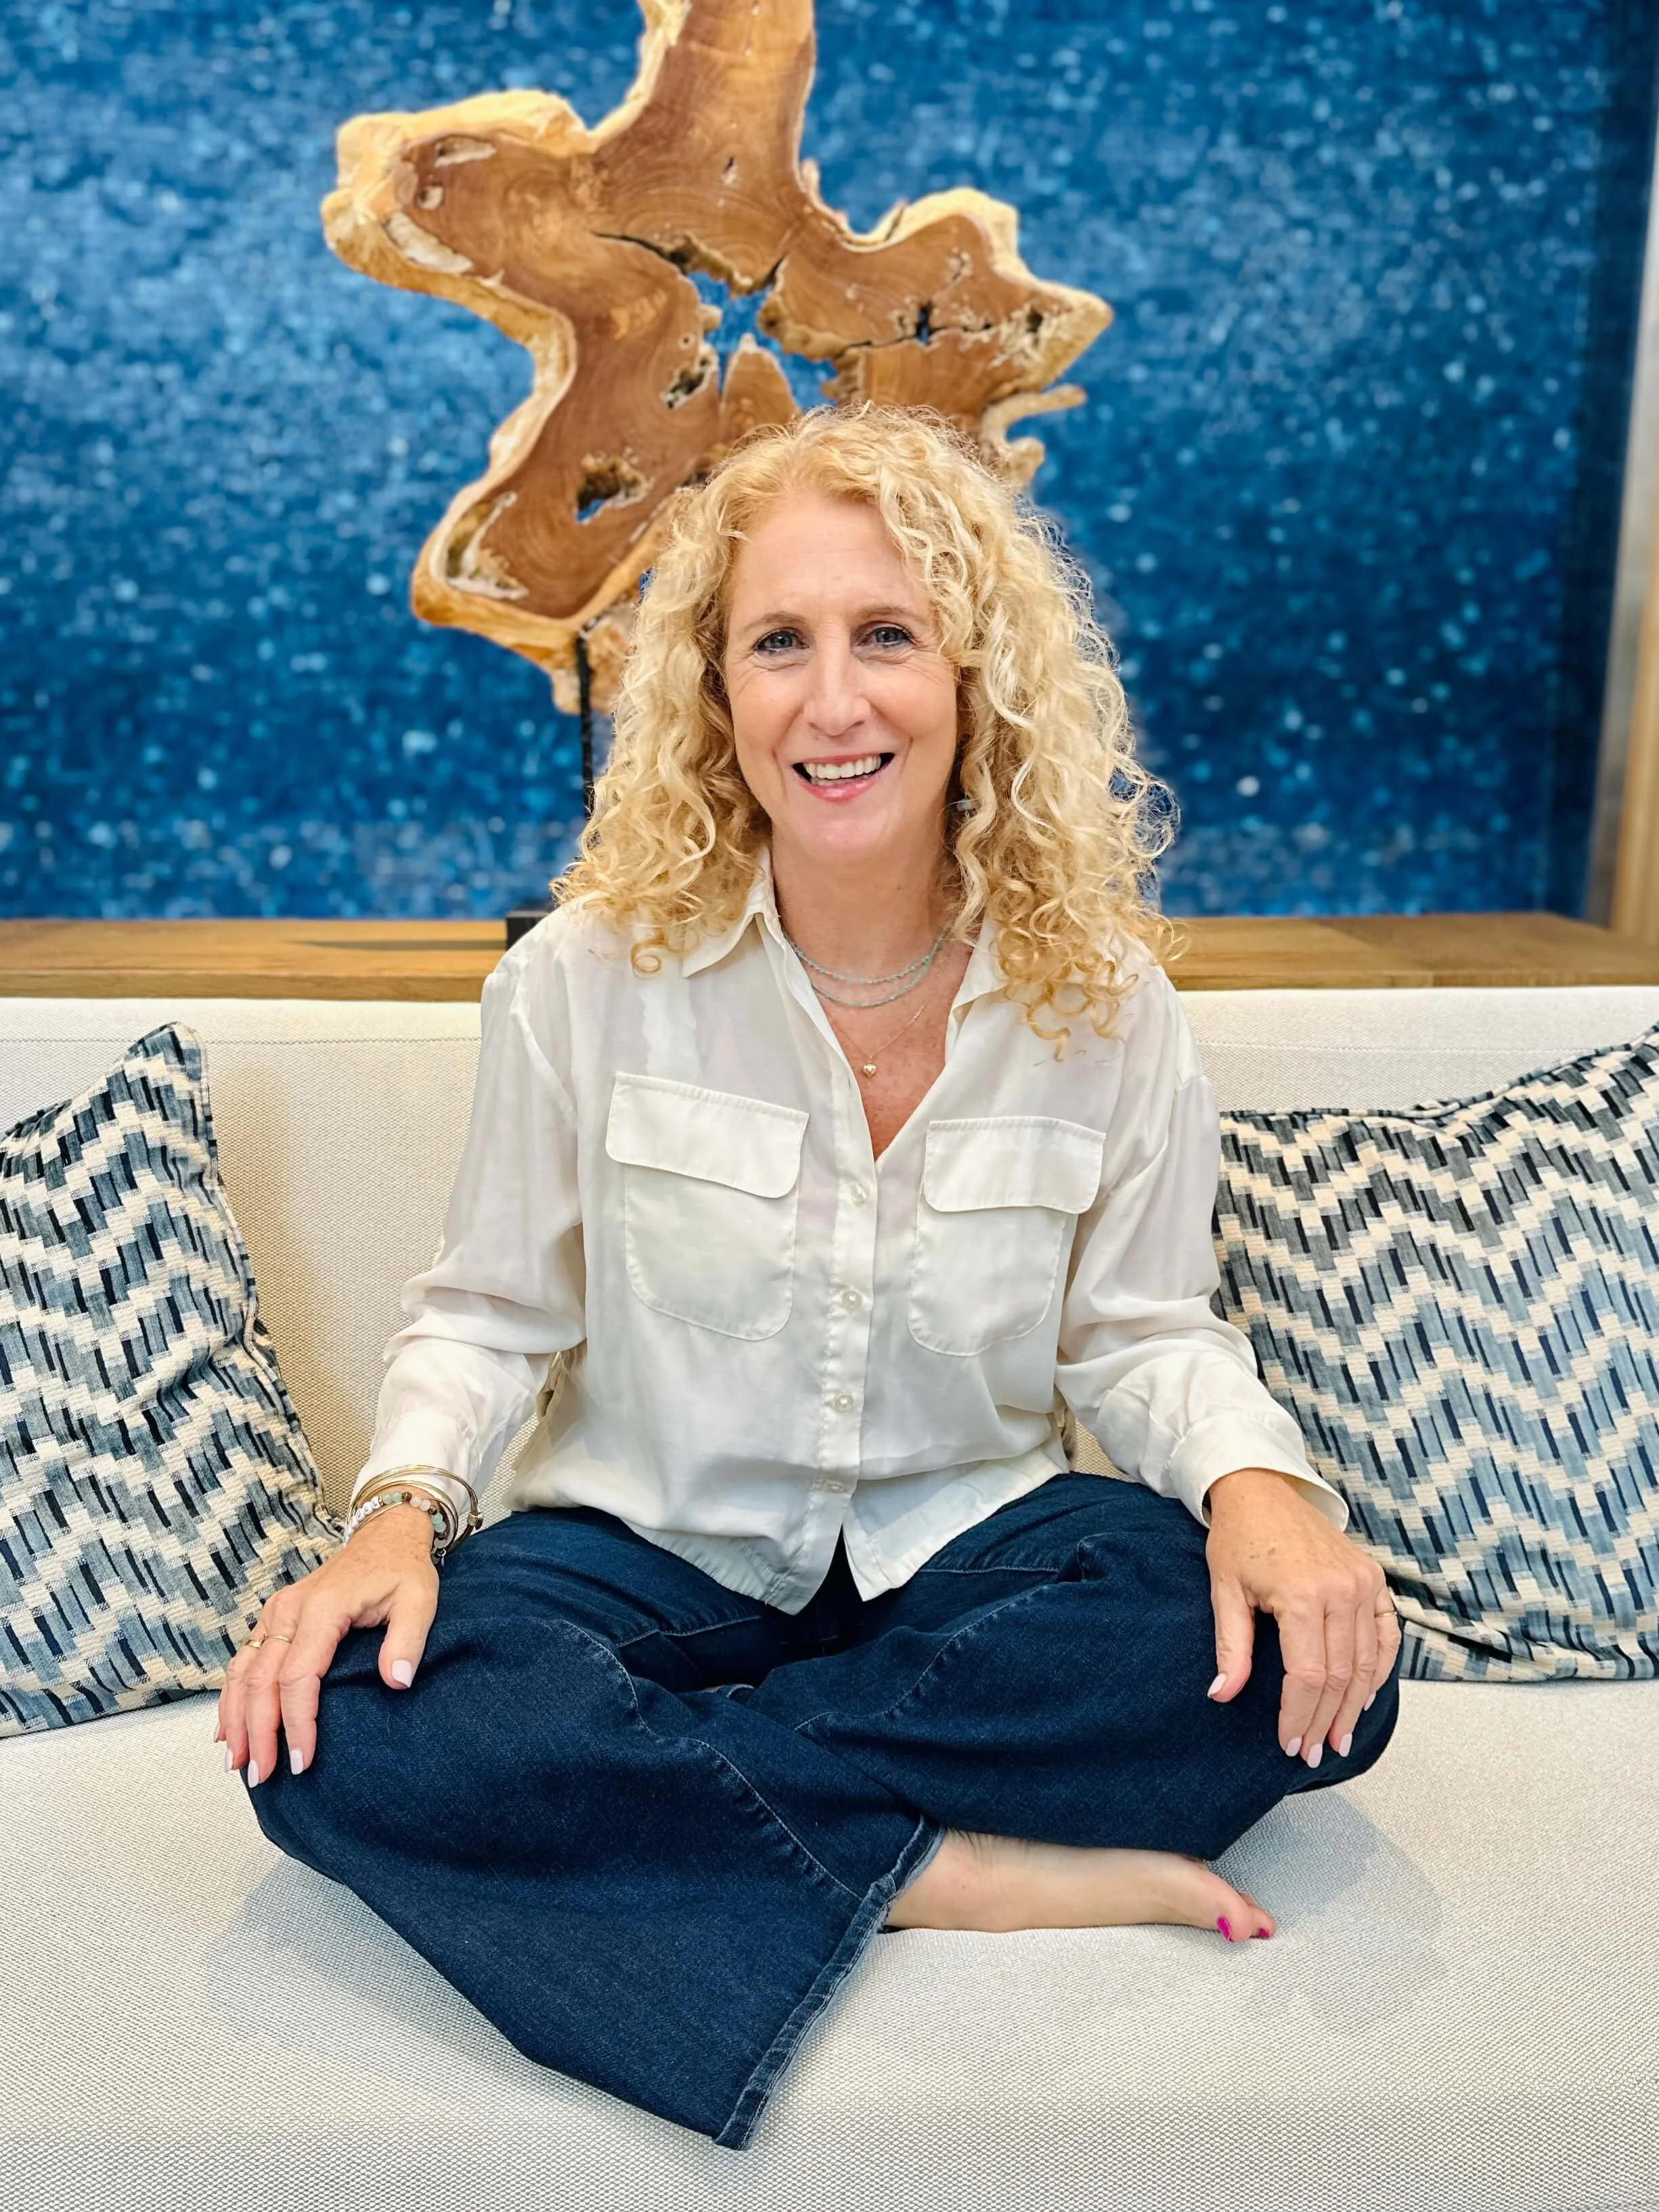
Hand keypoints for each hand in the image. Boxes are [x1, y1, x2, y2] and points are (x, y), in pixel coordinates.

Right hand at [215, 1504, 438, 1787]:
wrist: (384, 1536)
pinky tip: (228, 1730)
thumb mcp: (419, 1600)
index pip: (298, 1676)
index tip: (302, 1761)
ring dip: (235, 1719)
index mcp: (323, 1608)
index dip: (297, 1722)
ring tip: (238, 1763)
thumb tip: (396, 1682)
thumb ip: (408, 1641)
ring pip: (242, 1672)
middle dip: (257, 1732)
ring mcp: (276, 1613)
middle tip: (261, 1775)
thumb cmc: (402, 1570)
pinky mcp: (273, 1617)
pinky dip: (231, 1697)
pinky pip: (242, 1661)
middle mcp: (289, 1610)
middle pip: (261, 1680)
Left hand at [1203, 1467, 1399, 1767]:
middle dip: (1325, 1720)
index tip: (1289, 1745)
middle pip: (1340, 1676)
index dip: (1299, 1716)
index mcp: (1301, 1595)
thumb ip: (1231, 1648)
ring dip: (1353, 1706)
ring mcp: (1363, 1583)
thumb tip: (1223, 1696)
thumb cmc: (1238, 1538)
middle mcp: (1341, 1589)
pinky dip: (1380, 1669)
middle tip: (1313, 1753)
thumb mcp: (1224, 1591)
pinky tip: (1363, 1698)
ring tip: (1337, 1738)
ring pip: (1366, 1662)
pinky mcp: (1373, 1577)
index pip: (1308, 1676)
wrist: (1262, 1489)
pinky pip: (1387, 1634)